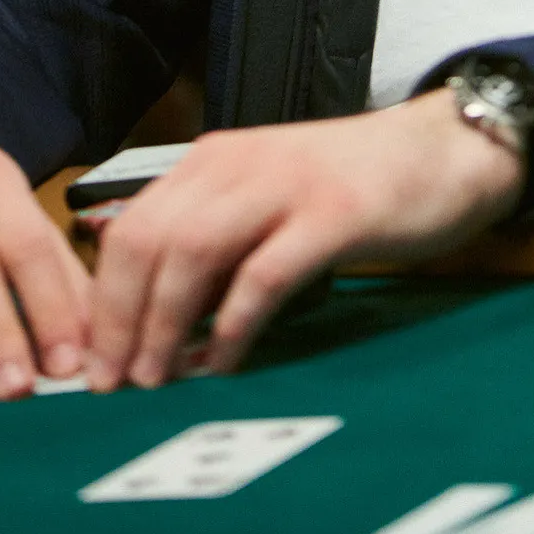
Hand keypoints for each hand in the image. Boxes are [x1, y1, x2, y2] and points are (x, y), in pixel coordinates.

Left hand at [86, 91, 523, 391]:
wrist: (443, 148)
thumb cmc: (352, 184)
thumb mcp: (267, 197)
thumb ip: (215, 239)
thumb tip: (152, 316)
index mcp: (214, 160)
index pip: (130, 227)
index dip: (100, 300)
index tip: (90, 362)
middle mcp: (238, 164)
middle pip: (148, 241)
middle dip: (118, 320)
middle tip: (110, 385)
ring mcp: (286, 186)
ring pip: (192, 253)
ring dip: (163, 325)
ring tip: (155, 381)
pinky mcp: (333, 215)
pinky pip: (264, 275)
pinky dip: (234, 325)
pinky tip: (224, 364)